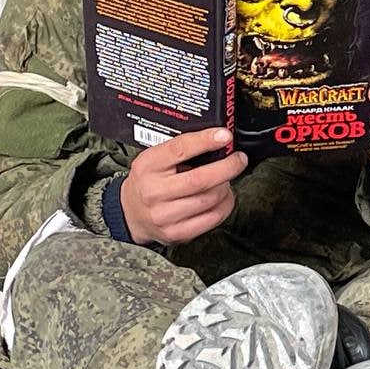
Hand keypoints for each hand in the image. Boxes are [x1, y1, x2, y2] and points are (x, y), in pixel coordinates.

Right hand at [120, 128, 247, 244]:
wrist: (131, 213)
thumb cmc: (148, 181)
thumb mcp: (154, 158)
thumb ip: (181, 150)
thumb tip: (218, 141)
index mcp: (148, 166)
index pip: (180, 149)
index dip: (206, 141)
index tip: (225, 136)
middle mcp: (154, 192)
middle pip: (200, 179)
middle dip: (228, 167)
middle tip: (238, 159)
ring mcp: (165, 215)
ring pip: (210, 200)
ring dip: (226, 187)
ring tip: (227, 180)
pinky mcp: (177, 233)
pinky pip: (212, 218)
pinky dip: (225, 205)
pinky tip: (223, 197)